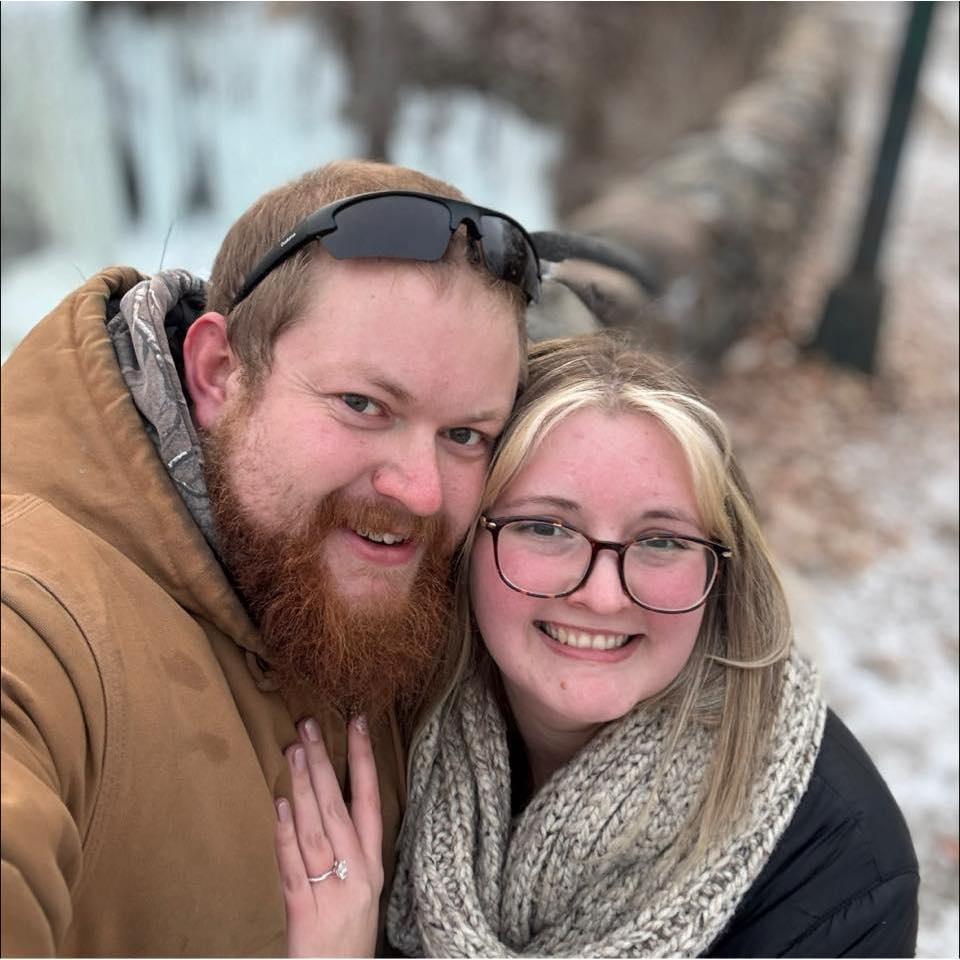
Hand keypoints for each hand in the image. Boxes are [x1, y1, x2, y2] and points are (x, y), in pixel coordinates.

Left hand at [275, 715, 382, 957]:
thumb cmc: (347, 934)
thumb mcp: (361, 886)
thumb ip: (348, 847)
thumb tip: (325, 796)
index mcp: (373, 863)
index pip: (372, 801)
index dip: (365, 760)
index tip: (357, 722)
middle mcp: (357, 873)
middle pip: (340, 809)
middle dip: (325, 764)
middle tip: (310, 726)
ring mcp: (332, 893)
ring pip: (317, 831)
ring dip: (304, 788)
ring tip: (293, 751)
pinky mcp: (305, 915)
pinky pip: (294, 868)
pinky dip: (286, 836)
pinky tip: (281, 806)